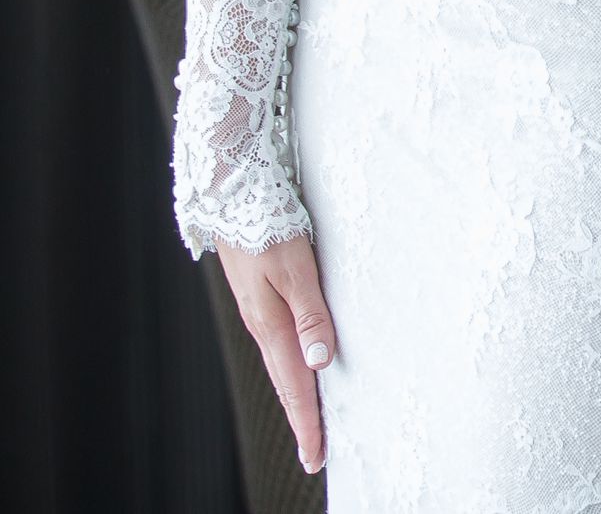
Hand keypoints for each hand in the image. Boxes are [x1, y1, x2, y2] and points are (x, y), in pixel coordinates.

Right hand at [218, 234, 336, 474]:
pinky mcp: (263, 297)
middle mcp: (264, 324)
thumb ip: (310, 314)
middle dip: (303, 419)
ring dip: (298, 395)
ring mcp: (261, 312)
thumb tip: (319, 363)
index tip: (318, 458)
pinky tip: (302, 368)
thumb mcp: (296, 268)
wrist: (232, 192)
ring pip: (282, 365)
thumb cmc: (268, 224)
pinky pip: (280, 344)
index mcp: (271, 324)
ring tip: (312, 422)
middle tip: (318, 454)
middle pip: (286, 383)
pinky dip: (292, 367)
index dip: (307, 422)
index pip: (294, 386)